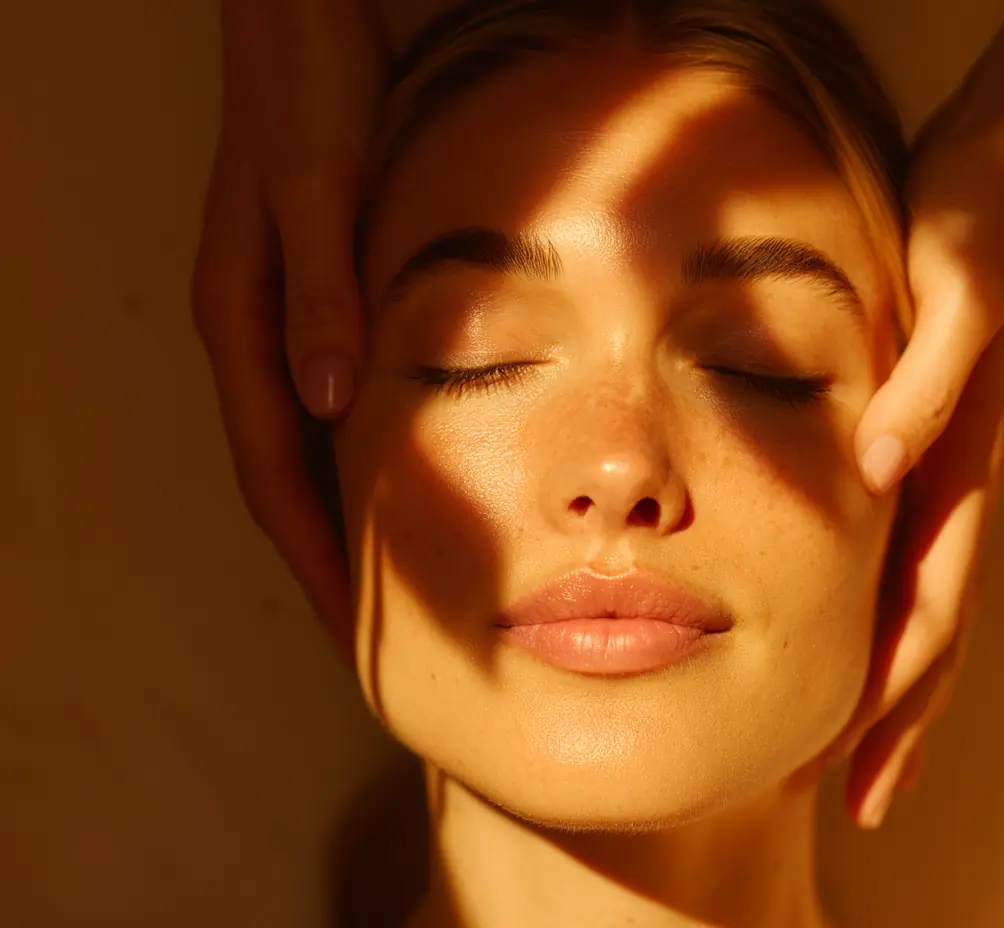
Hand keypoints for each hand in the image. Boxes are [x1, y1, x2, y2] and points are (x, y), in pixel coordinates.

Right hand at [192, 0, 389, 656]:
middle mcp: (259, 334)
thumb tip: (327, 400)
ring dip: (348, 522)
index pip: (271, 472)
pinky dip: (365, 461)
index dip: (312, 555)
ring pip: (311, 449)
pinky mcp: (325, 302)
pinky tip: (407, 487)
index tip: (353, 630)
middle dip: (327, 563)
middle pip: (286, 478)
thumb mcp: (317, 187)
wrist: (310, 25)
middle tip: (377, 641)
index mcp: (244, 322)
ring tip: (395, 589)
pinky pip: (337, 407)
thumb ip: (321, 289)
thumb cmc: (311, 95)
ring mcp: (290, 322)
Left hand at [836, 110, 1003, 826]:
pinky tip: (854, 635)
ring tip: (862, 753)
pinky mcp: (926, 442)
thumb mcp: (952, 288)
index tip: (864, 766)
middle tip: (865, 802)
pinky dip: (888, 612)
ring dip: (899, 684)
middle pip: (936, 626)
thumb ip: (927, 380)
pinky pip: (908, 551)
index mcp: (965, 460)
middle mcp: (962, 479)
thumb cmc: (966, 224)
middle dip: (903, 720)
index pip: (934, 603)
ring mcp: (950, 466)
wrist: (992, 171)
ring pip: (926, 600)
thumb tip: (878, 472)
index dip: (901, 688)